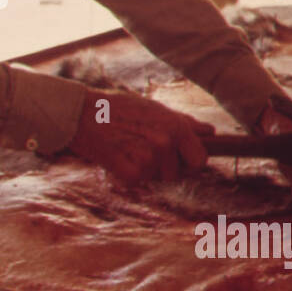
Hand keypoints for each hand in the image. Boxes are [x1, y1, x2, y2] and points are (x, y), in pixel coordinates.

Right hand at [68, 89, 214, 183]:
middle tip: (141, 150)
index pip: (200, 160)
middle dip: (162, 169)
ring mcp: (147, 156)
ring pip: (153, 178)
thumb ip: (184, 122)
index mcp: (176, 126)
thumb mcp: (154, 109)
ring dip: (140, 169)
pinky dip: (125, 175)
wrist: (81, 112)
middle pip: (176, 174)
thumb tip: (210, 131)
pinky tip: (116, 158)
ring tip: (126, 148)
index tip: (176, 160)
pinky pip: (135, 182)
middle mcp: (165, 141)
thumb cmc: (118, 108)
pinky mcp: (128, 170)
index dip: (189, 163)